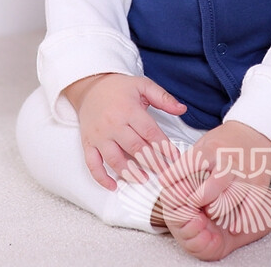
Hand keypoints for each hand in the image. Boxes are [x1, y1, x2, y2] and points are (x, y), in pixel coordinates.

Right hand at [64, 73, 186, 190]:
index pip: (149, 131)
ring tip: (143, 180)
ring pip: (114, 159)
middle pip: (135, 148)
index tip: (175, 157)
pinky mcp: (88, 143)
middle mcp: (113, 124)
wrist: (90, 86)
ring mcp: (99, 135)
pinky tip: (113, 185)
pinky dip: (101, 177)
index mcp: (128, 109)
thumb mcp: (143, 85)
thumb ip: (163, 98)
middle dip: (152, 163)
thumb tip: (182, 109)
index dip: (164, 146)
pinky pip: (92, 164)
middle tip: (164, 174)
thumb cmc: (119, 87)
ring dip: (130, 172)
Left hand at [159, 121, 270, 233]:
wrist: (255, 131)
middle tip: (192, 204)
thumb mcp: (204, 143)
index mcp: (212, 149)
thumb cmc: (225, 141)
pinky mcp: (259, 184)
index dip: (176, 174)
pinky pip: (251, 207)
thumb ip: (188, 161)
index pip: (191, 163)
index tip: (165, 183)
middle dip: (198, 201)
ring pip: (230, 201)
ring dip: (217, 212)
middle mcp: (228, 162)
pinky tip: (234, 225)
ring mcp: (245, 174)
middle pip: (211, 189)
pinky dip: (242, 220)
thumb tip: (165, 179)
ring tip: (211, 212)